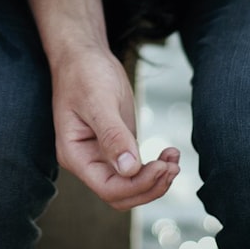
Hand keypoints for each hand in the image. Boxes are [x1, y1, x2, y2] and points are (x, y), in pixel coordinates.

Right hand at [52, 47, 179, 209]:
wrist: (83, 54)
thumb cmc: (85, 73)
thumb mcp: (98, 101)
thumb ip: (112, 136)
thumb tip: (128, 169)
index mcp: (75, 154)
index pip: (107, 187)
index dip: (137, 184)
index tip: (161, 166)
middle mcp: (87, 160)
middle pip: (120, 194)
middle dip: (149, 186)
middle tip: (172, 166)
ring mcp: (102, 154)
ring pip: (131, 185)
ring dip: (156, 178)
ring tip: (174, 159)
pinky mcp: (117, 146)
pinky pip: (136, 169)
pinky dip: (155, 166)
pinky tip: (169, 153)